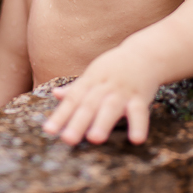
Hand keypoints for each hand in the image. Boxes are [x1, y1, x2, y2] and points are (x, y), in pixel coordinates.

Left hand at [41, 47, 157, 145]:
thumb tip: (55, 94)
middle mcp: (105, 85)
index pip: (73, 99)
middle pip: (89, 104)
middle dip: (78, 122)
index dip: (60, 115)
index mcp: (91, 80)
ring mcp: (123, 90)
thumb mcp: (94, 74)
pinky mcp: (140, 96)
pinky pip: (140, 112)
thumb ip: (76, 87)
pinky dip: (138, 125)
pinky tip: (136, 139)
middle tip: (68, 139)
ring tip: (94, 139)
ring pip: (111, 106)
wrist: (144, 54)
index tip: (49, 130)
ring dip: (103, 122)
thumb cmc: (115, 67)